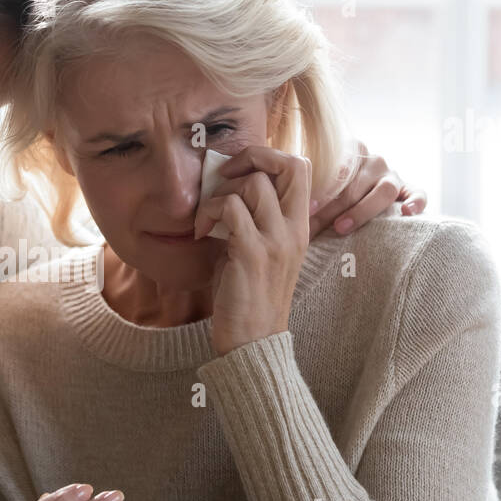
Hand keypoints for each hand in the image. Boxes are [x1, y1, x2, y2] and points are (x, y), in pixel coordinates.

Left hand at [194, 145, 309, 355]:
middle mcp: (294, 230)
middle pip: (289, 164)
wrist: (253, 343)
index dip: (269, 157)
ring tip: (207, 217)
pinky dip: (209, 212)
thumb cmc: (250, 298)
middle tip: (223, 178)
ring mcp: (276, 241)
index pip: (301, 168)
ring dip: (221, 192)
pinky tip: (200, 233)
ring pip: (254, 183)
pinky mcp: (252, 253)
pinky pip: (231, 209)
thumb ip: (252, 219)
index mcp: (299, 227)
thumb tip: (225, 187)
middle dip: (250, 157)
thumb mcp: (260, 251)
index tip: (238, 174)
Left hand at [309, 140, 427, 239]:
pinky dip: (415, 202)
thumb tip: (283, 204)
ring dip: (361, 210)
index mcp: (350, 150)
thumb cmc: (330, 191)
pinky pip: (418, 193)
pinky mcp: (409, 190)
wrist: (357, 192)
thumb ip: (308, 186)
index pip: (336, 169)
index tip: (304, 208)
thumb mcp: (320, 181)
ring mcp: (392, 175)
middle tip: (313, 227)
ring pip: (382, 190)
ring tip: (341, 227)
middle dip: (331, 208)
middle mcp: (373, 160)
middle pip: (353, 185)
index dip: (319, 190)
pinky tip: (406, 212)